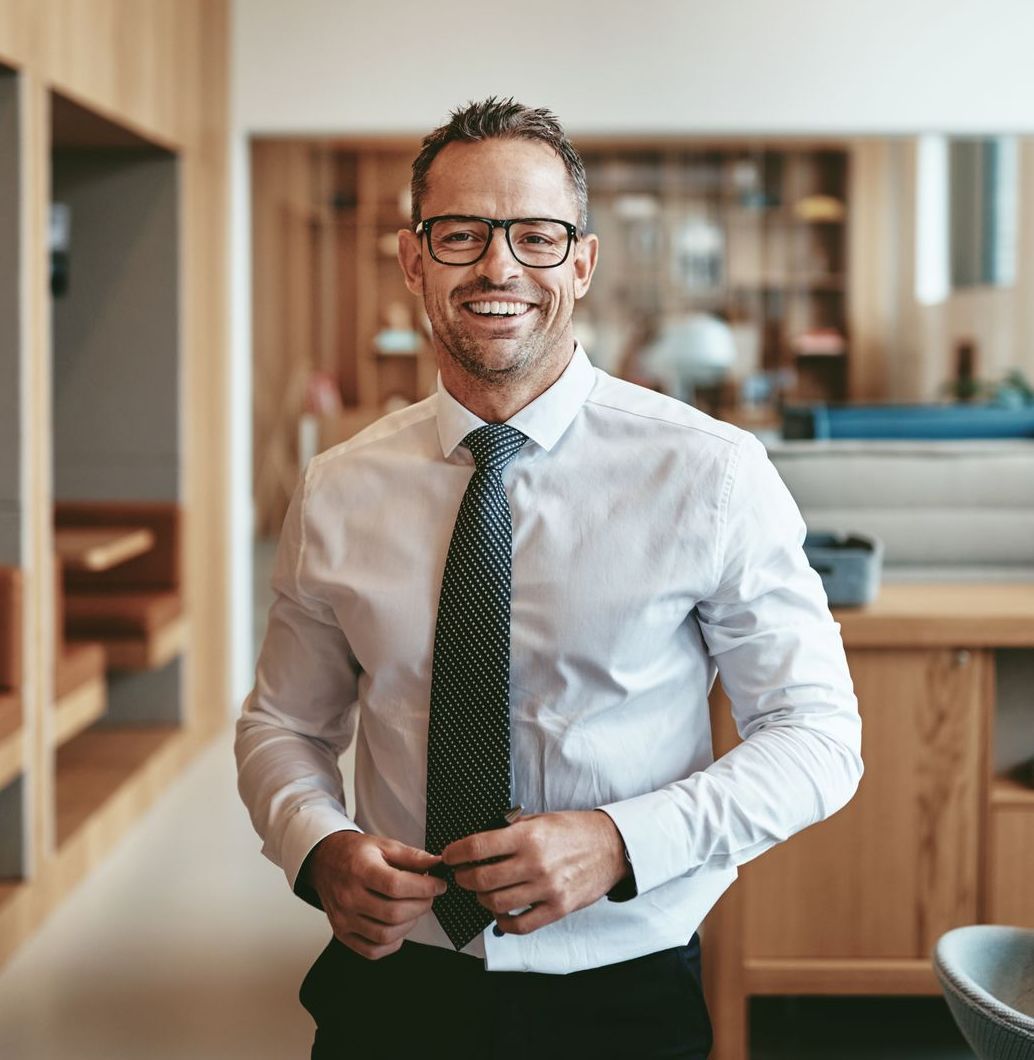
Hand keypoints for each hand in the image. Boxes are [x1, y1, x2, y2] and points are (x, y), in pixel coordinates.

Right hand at [306, 831, 446, 958]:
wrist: (324, 861)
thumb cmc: (356, 853)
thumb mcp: (383, 844)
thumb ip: (411, 856)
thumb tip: (437, 864)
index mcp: (360, 870)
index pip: (396, 886)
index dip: (424, 888)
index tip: (439, 884)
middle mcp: (349, 897)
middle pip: (393, 913)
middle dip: (421, 906)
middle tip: (429, 896)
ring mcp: (343, 919)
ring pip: (385, 935)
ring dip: (409, 924)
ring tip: (414, 908)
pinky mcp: (342, 934)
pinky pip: (372, 950)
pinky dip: (392, 942)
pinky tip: (398, 925)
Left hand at [443, 810, 628, 935]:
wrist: (611, 846)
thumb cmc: (574, 830)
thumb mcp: (541, 819)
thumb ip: (511, 829)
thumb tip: (479, 843)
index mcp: (528, 835)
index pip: (478, 846)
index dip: (456, 853)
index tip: (449, 855)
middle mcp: (535, 863)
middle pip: (481, 879)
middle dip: (463, 878)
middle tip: (460, 875)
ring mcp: (546, 888)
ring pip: (496, 902)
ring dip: (480, 898)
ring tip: (480, 891)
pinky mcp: (557, 908)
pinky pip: (519, 924)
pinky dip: (502, 922)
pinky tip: (499, 912)